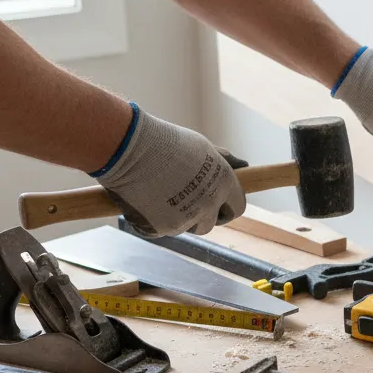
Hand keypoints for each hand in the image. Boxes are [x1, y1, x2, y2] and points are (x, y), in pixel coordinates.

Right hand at [92, 105, 245, 235]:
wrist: (128, 147)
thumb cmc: (165, 142)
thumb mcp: (201, 147)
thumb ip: (223, 161)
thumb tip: (244, 166)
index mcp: (224, 184)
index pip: (237, 206)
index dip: (226, 206)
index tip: (216, 204)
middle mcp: (209, 205)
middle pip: (210, 223)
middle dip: (200, 216)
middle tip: (183, 201)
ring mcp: (185, 219)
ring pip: (186, 227)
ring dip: (177, 217)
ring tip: (160, 194)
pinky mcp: (162, 229)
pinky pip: (161, 230)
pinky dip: (153, 220)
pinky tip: (144, 199)